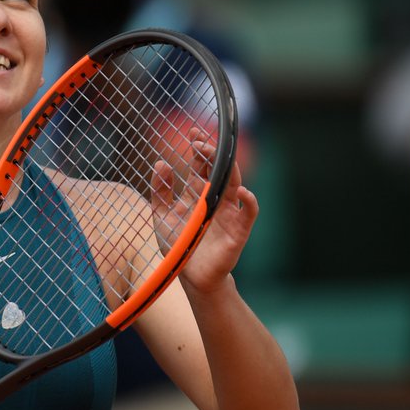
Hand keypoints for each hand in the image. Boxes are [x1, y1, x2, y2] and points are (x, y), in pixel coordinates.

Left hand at [151, 128, 257, 294]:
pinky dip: (249, 201)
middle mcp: (217, 200)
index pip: (203, 165)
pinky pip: (249, 213)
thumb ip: (160, 191)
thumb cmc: (179, 244)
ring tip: (216, 156)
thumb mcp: (162, 215)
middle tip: (200, 141)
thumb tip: (160, 163)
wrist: (190, 275)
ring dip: (228, 169)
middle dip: (212, 153)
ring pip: (235, 184)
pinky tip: (241, 192)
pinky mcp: (238, 231)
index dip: (200, 149)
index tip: (193, 133)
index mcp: (200, 194)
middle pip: (220, 170)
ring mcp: (229, 213)